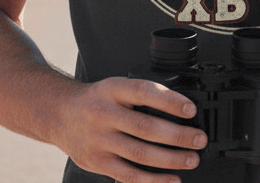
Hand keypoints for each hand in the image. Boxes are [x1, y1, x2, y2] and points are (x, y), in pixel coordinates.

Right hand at [53, 76, 207, 182]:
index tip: (191, 110)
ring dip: (170, 159)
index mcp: (113, 90)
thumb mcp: (117, 86)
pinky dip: (152, 181)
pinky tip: (171, 180)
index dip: (169, 101)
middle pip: (145, 127)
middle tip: (199, 139)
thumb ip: (142, 95)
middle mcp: (104, 115)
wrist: (60, 114)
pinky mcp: (97, 163)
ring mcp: (99, 141)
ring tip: (191, 160)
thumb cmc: (98, 100)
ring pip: (139, 154)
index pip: (144, 92)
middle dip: (177, 135)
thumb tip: (181, 109)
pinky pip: (128, 175)